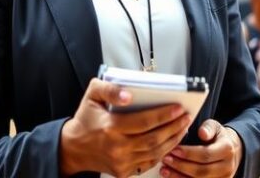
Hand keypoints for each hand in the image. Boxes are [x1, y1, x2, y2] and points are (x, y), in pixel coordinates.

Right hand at [60, 78, 191, 176]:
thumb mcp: (92, 95)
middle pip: (154, 138)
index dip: (164, 115)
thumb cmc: (85, 118)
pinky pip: (149, 162)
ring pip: (155, 152)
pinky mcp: (124, 171)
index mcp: (110, 128)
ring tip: (183, 127)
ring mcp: (121, 162)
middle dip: (174, 127)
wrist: (73, 147)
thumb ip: (110, 89)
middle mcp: (117, 148)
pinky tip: (170, 142)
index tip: (178, 107)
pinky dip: (162, 152)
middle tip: (186, 117)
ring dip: (172, 140)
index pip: (144, 122)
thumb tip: (129, 94)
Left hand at [160, 120, 242, 177]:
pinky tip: (171, 176)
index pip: (206, 154)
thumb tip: (202, 133)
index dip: (189, 153)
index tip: (174, 149)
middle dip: (181, 166)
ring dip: (179, 176)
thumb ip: (208, 128)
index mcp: (227, 150)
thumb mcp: (215, 127)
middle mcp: (227, 167)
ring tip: (164, 170)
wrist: (231, 151)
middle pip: (202, 171)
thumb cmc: (217, 136)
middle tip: (165, 159)